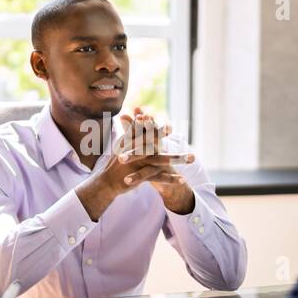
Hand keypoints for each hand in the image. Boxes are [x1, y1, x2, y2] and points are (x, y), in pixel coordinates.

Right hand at [75, 107, 195, 219]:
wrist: (106, 183)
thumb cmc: (116, 164)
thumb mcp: (122, 145)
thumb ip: (131, 129)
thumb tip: (137, 114)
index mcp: (129, 144)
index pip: (141, 130)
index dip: (151, 124)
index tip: (163, 120)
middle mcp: (133, 152)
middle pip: (151, 141)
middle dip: (162, 135)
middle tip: (173, 127)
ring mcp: (136, 164)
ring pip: (160, 160)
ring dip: (177, 158)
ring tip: (192, 158)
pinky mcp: (139, 177)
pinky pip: (158, 178)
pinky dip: (171, 179)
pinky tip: (183, 179)